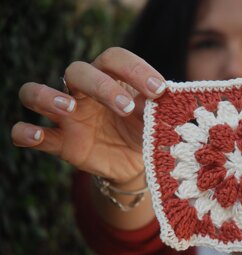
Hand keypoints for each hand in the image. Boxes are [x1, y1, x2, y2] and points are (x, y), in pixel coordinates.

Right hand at [11, 47, 165, 184]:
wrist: (134, 163)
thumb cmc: (144, 131)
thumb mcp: (155, 118)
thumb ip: (160, 106)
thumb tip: (170, 96)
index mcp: (111, 79)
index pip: (114, 58)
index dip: (135, 69)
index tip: (159, 90)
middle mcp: (84, 92)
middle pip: (77, 71)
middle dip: (101, 86)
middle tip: (126, 107)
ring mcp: (67, 116)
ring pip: (36, 92)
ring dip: (48, 96)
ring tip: (69, 108)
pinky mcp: (58, 141)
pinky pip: (26, 132)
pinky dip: (24, 132)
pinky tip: (35, 135)